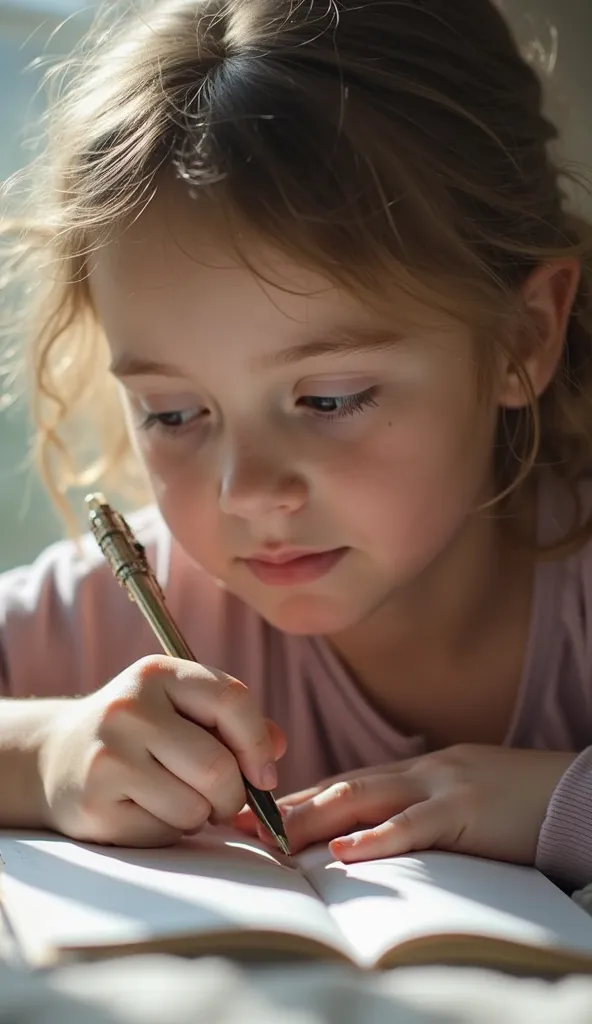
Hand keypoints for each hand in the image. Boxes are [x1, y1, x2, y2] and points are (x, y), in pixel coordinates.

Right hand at [38, 655, 284, 846]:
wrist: (54, 756)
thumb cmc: (138, 732)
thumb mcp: (180, 708)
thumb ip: (233, 722)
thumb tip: (278, 747)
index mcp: (158, 673)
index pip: (232, 700)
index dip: (259, 744)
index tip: (264, 774)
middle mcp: (129, 708)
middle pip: (217, 766)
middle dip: (233, 794)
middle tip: (222, 799)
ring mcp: (108, 756)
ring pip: (194, 806)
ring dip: (200, 815)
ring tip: (177, 799)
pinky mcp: (95, 803)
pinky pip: (163, 831)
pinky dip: (168, 830)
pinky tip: (145, 810)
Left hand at [235, 745, 574, 863]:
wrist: (566, 790)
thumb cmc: (508, 801)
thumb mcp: (450, 799)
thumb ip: (408, 808)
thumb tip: (361, 836)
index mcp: (409, 773)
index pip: (339, 785)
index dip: (292, 799)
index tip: (250, 816)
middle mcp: (414, 774)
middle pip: (339, 788)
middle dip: (287, 808)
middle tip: (241, 825)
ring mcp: (438, 788)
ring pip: (364, 799)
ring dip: (315, 820)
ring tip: (276, 839)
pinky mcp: (464, 811)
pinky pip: (415, 826)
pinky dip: (379, 839)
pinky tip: (347, 852)